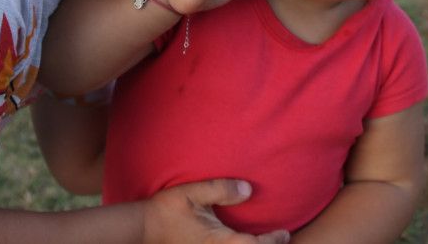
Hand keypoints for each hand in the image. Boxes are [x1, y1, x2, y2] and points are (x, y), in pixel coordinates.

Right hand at [144, 179, 289, 243]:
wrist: (142, 229)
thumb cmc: (166, 210)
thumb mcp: (192, 193)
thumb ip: (220, 189)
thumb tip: (248, 189)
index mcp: (219, 242)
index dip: (272, 242)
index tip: (284, 234)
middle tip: (281, 241)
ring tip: (263, 243)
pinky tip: (240, 242)